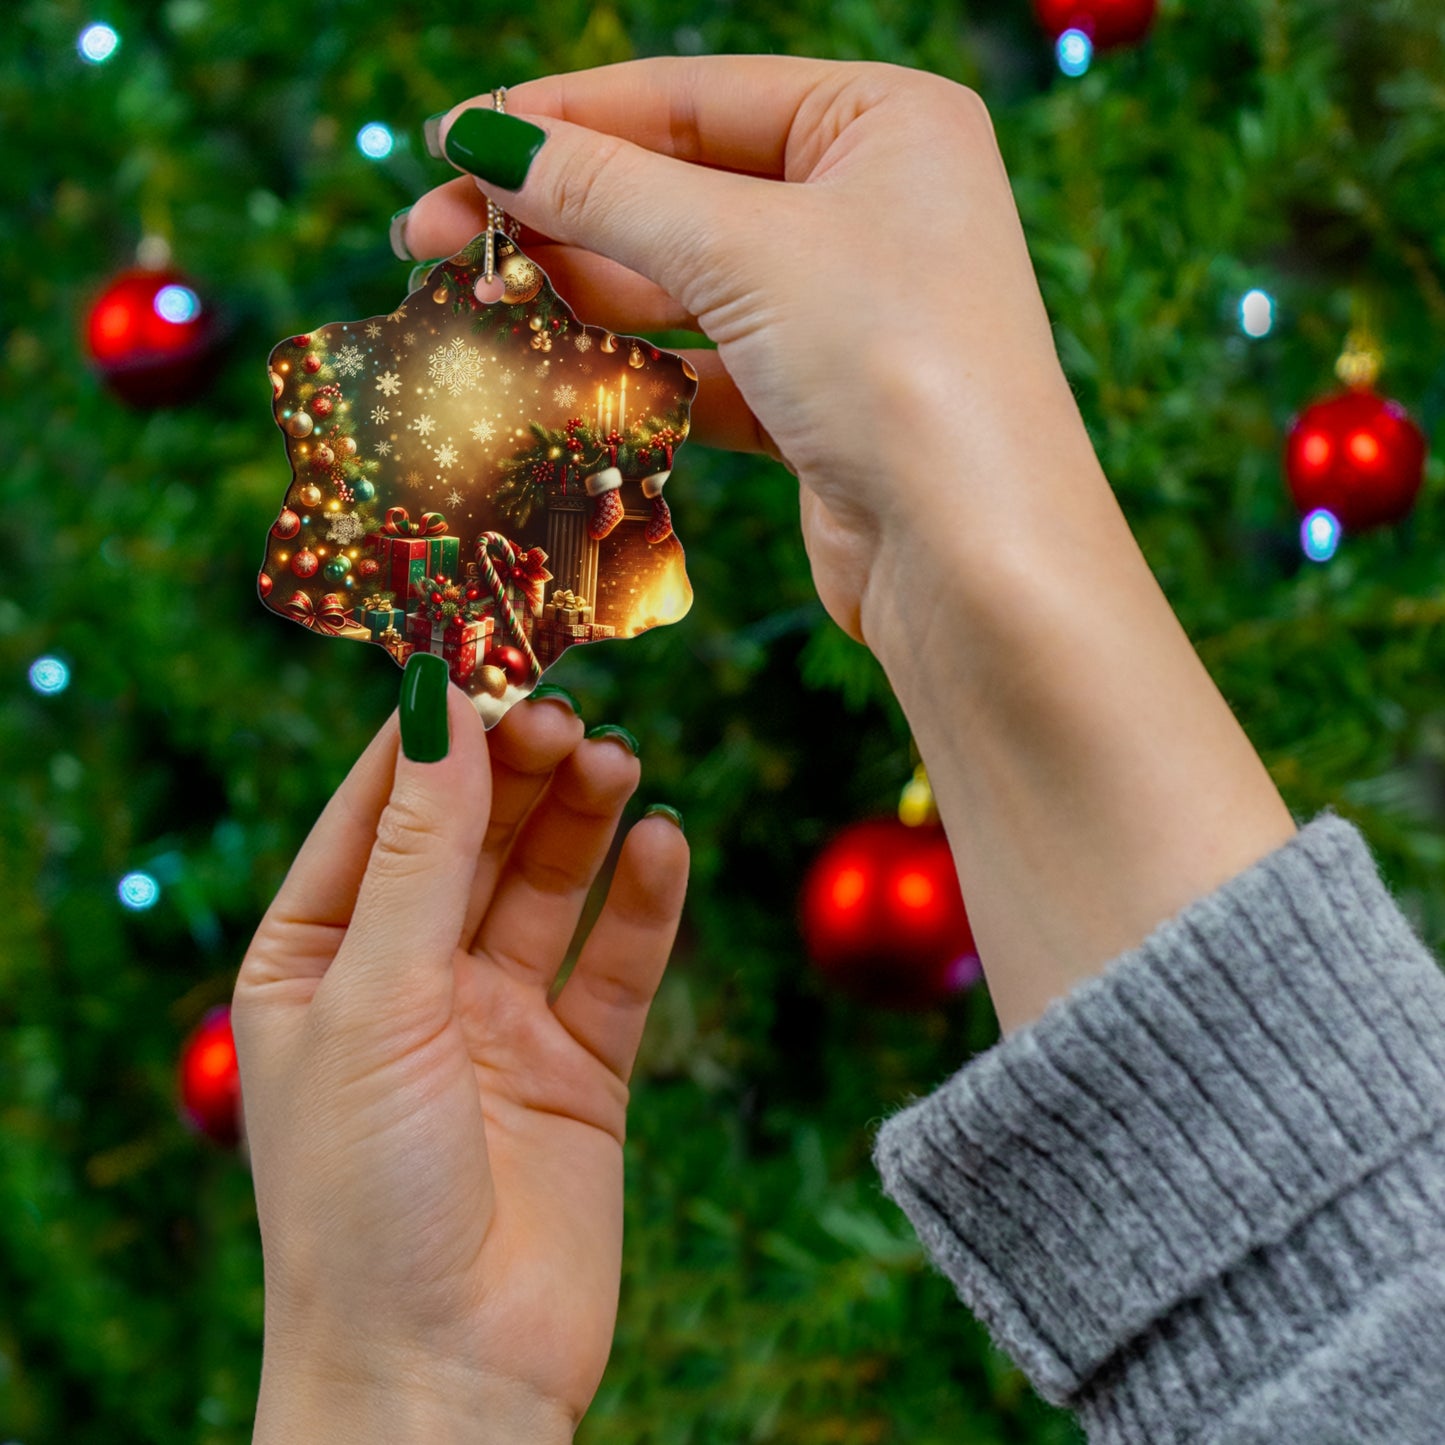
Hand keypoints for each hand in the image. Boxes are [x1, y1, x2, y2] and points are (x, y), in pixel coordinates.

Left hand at [233, 689, 687, 1441]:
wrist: (445, 1379)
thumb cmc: (362, 1198)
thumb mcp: (375, 1001)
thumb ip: (418, 852)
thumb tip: (437, 704)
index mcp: (317, 960)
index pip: (376, 810)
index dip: (432, 733)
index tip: (488, 654)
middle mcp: (407, 980)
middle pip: (472, 837)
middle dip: (518, 770)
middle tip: (568, 713)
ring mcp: (497, 1023)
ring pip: (548, 885)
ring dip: (583, 819)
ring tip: (619, 761)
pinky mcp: (579, 1069)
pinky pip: (617, 963)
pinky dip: (644, 901)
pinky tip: (664, 843)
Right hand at [402, 57, 1090, 641]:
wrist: (974, 560)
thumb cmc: (895, 366)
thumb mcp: (743, 250)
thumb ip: (608, 190)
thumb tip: (484, 141)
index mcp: (883, 121)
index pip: (690, 97)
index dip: (561, 118)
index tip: (451, 141)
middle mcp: (871, 204)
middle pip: (677, 189)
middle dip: (554, 213)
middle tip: (427, 235)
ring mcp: (845, 308)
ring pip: (683, 282)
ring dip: (579, 292)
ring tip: (472, 299)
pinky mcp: (818, 402)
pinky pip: (703, 365)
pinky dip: (631, 370)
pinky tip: (550, 370)